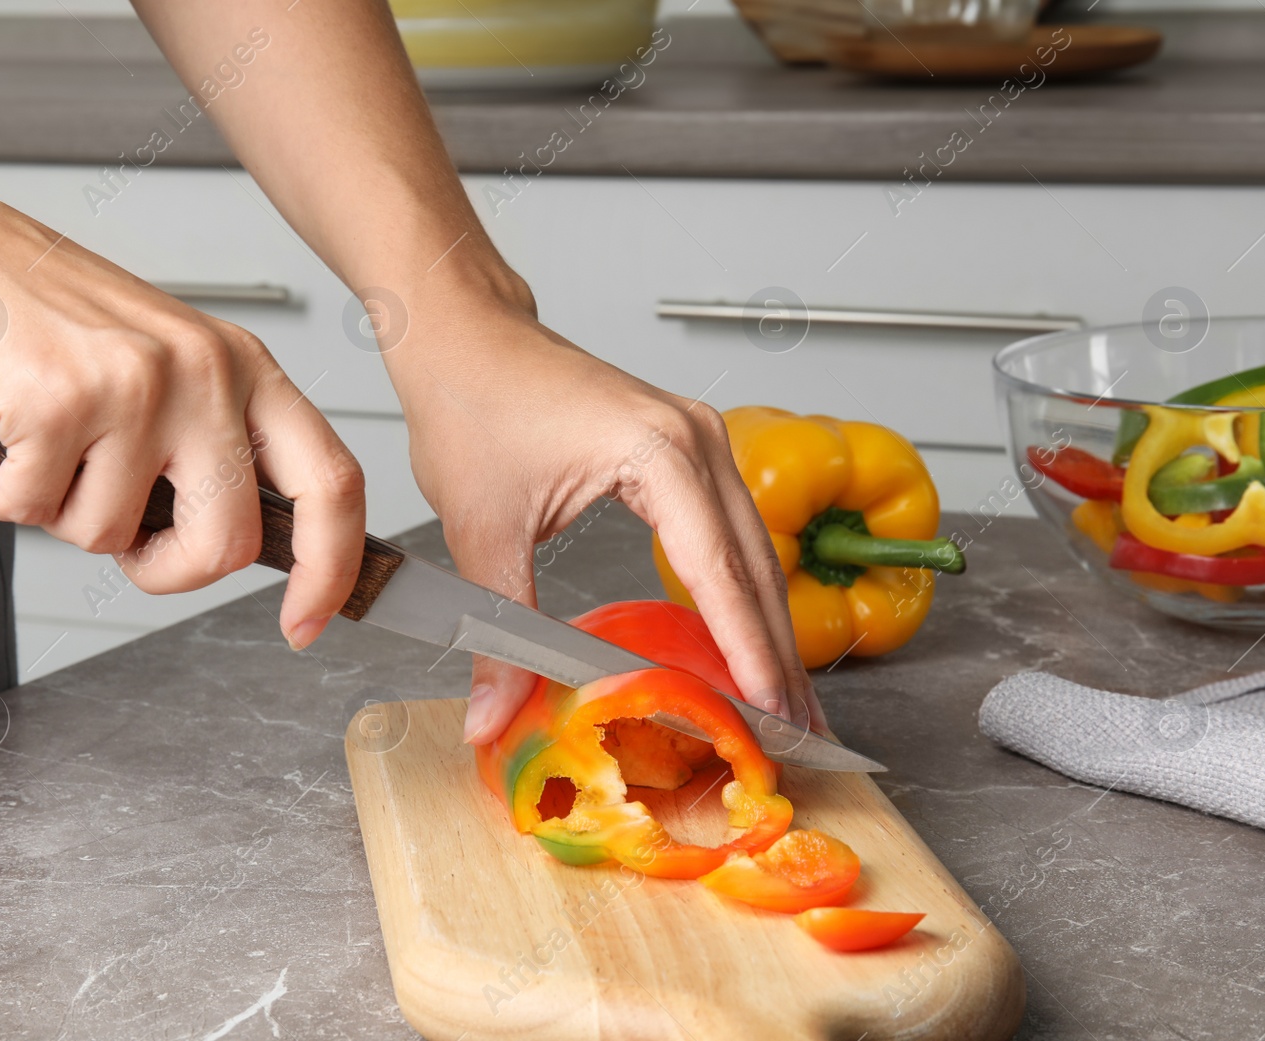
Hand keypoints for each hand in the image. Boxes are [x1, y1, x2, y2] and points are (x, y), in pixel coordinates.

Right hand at [0, 174, 365, 648]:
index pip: (331, 481)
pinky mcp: (60, 403)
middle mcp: (206, 372)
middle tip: (122, 543)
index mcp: (244, 367)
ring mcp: (137, 386)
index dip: (329, 568)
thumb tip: (231, 549)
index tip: (305, 623)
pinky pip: (29, 512)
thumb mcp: (159, 367)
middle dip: (165, 572)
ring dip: (59, 512)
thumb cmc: (33, 313)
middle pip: (227, 544)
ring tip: (36, 441)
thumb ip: (205, 447)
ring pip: (112, 536)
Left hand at [385, 300, 825, 743]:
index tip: (772, 713)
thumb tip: (490, 717)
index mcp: (659, 452)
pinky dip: (742, 592)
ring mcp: (700, 440)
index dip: (748, 651)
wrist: (466, 336)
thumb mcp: (483, 528)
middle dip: (778, 654)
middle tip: (798, 733)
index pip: (719, 571)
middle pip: (757, 565)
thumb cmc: (473, 404)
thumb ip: (499, 632)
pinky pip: (729, 532)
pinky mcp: (686, 449)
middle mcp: (697, 440)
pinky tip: (746, 641)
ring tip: (785, 703)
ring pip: (753, 550)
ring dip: (768, 627)